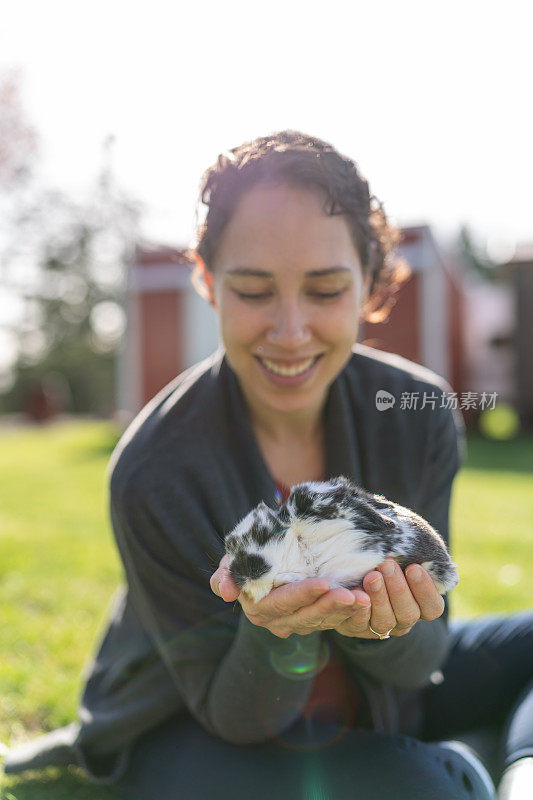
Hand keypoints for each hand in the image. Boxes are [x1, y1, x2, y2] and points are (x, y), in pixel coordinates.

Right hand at [210, 554, 368, 637]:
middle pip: (306, 617)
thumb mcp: (232, 559)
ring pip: (324, 622)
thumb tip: (226, 591)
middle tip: (352, 595)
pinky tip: (368, 600)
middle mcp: (278, 622)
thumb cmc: (247, 556)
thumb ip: (226, 573)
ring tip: (365, 598)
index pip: (281, 603)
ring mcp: (299, 624)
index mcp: (258, 608)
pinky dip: (351, 612)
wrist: (265, 559)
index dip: (301, 594)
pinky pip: (336, 621)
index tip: (322, 583)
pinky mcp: (316, 621)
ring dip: (345, 612)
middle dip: (329, 607)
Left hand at [333, 559, 445, 638]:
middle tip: (387, 565)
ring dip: (379, 597)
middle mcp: (404, 618)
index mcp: (422, 604)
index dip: (425, 589)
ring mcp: (382, 626)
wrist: (354, 565)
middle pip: (408, 613)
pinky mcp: (358, 627)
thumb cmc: (387, 553)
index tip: (414, 567)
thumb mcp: (403, 549)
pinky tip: (354, 592)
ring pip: (385, 620)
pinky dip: (357, 608)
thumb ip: (413, 549)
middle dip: (398, 589)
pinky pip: (358, 624)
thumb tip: (417, 543)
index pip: (432, 606)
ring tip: (371, 576)